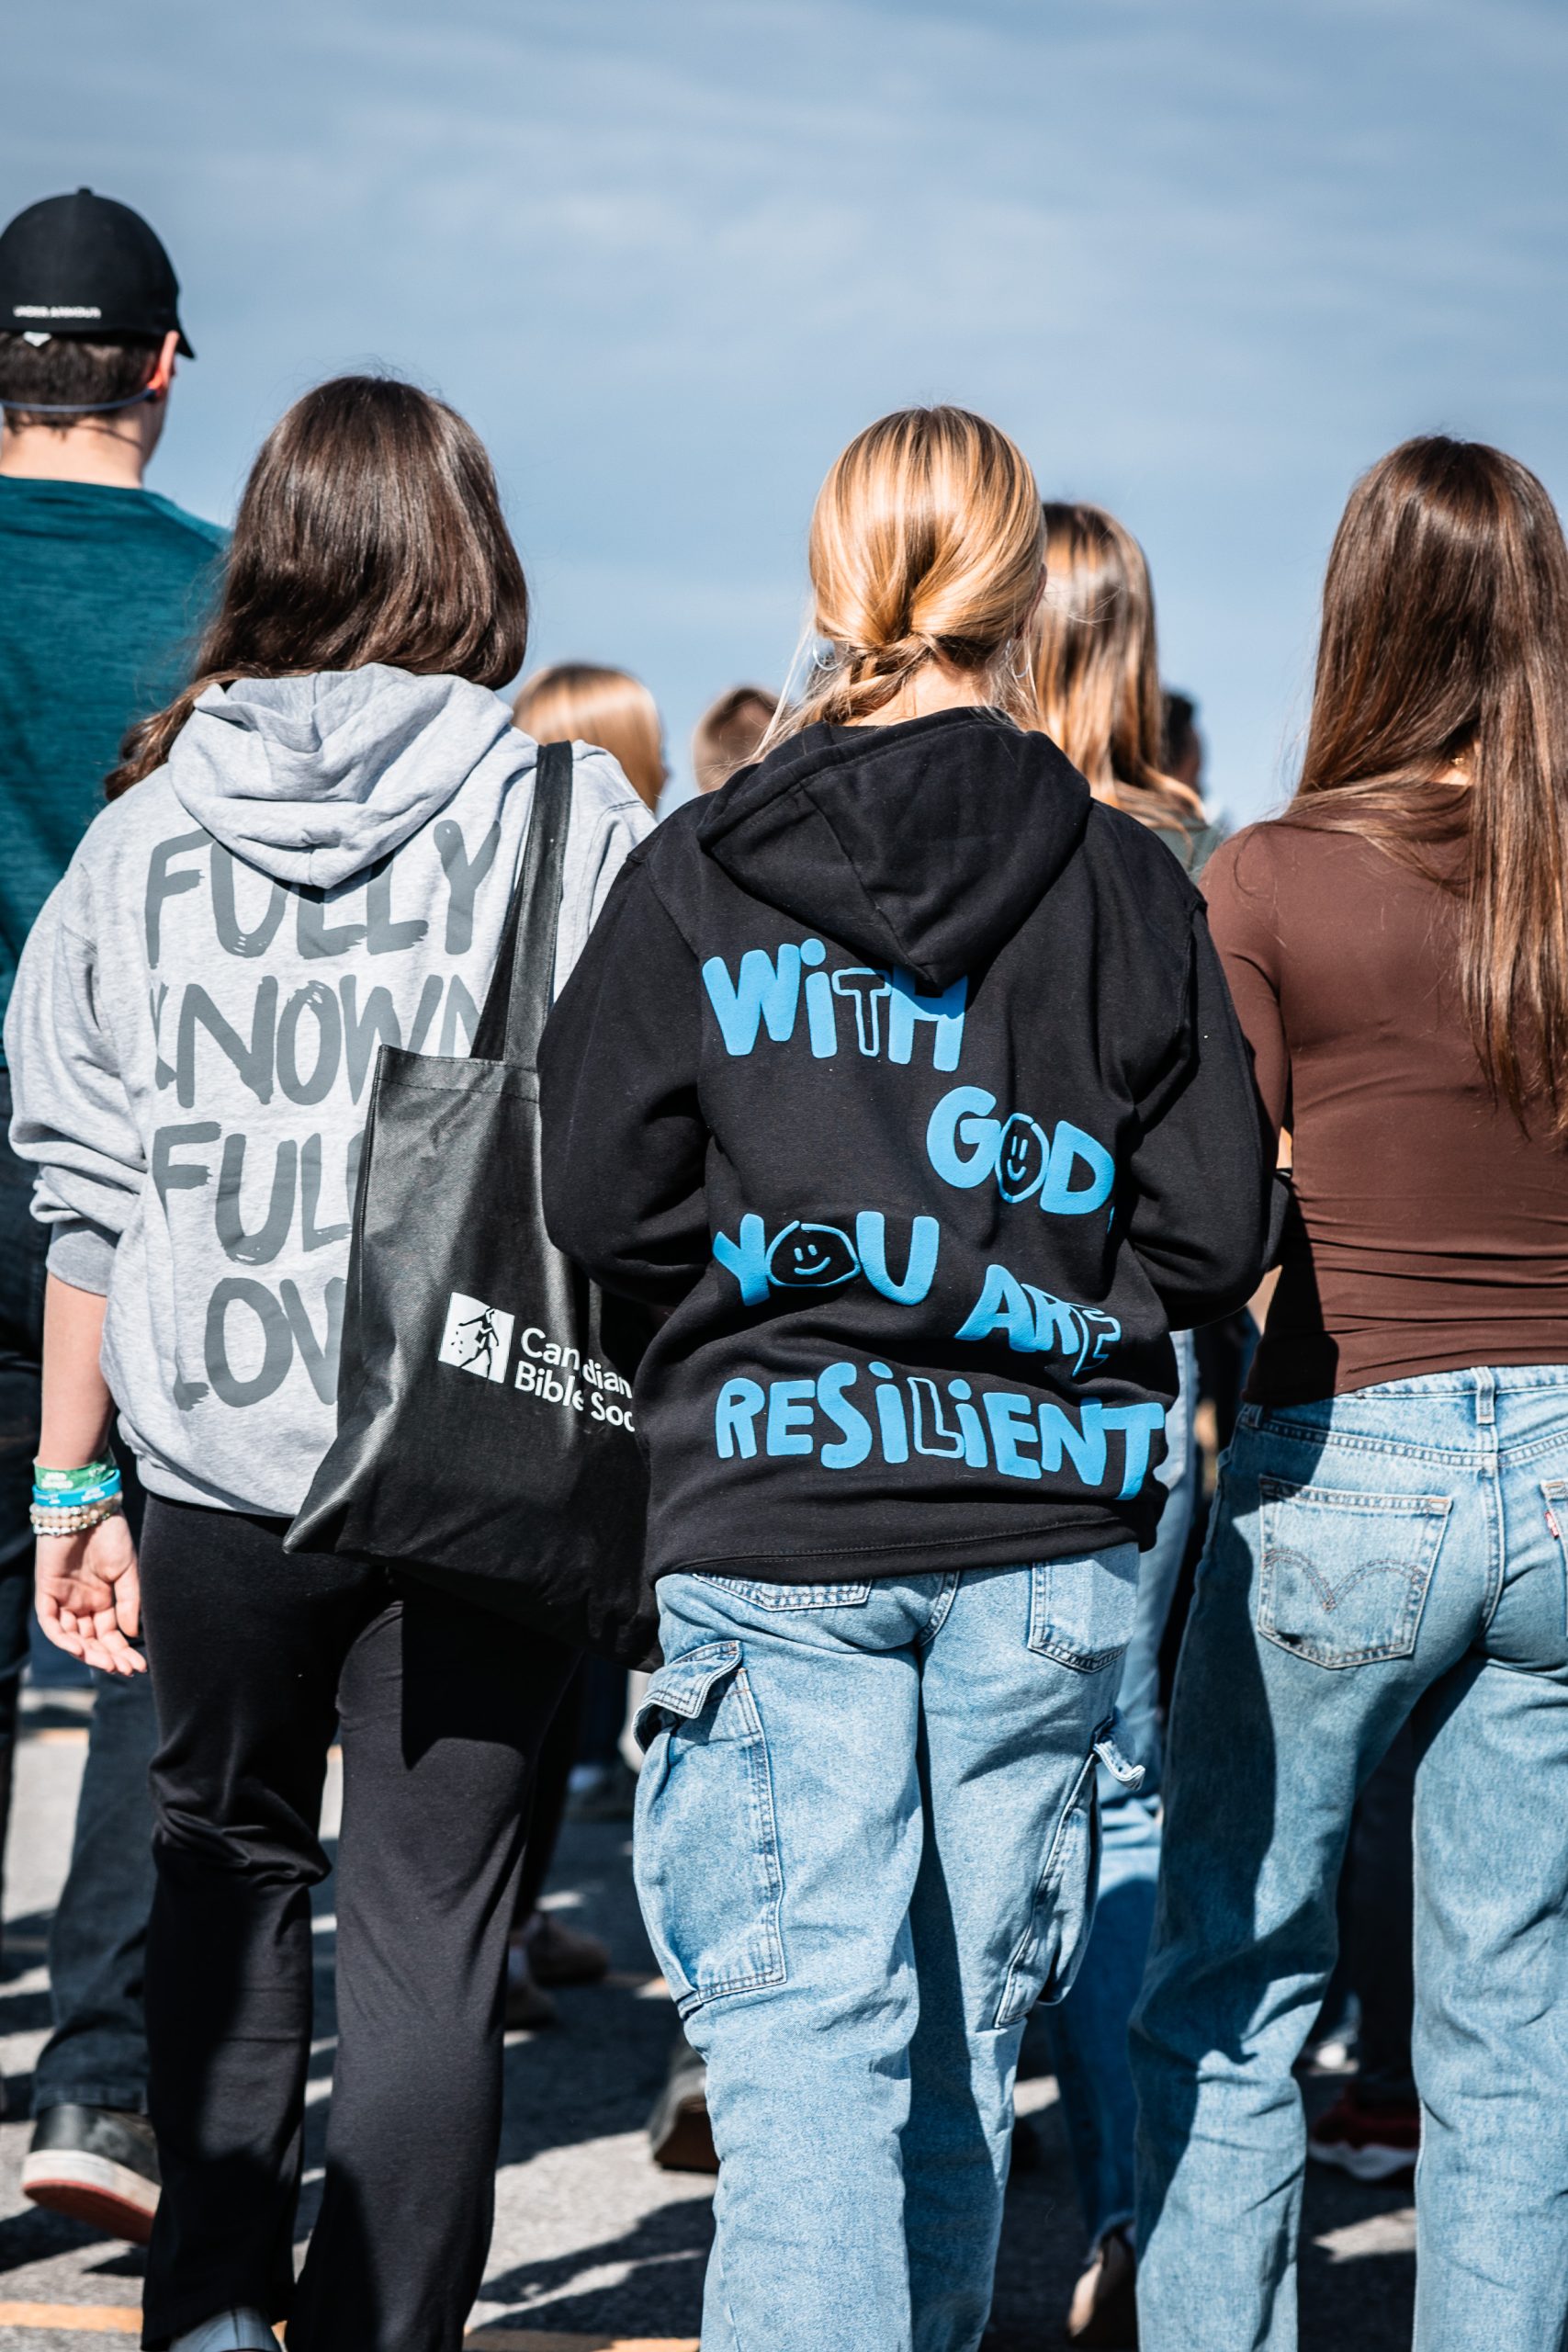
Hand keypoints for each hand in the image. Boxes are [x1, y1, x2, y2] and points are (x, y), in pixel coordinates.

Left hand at [35, 1513, 144, 1676]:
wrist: (89, 1509)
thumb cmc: (111, 1536)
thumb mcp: (129, 1571)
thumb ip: (129, 1602)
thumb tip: (131, 1634)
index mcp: (101, 1599)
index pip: (109, 1634)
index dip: (122, 1651)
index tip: (139, 1667)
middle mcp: (81, 1602)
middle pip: (91, 1640)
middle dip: (108, 1656)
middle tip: (125, 1669)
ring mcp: (63, 1598)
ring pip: (70, 1636)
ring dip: (87, 1653)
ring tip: (107, 1663)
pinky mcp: (46, 1591)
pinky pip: (51, 1622)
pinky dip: (62, 1638)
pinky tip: (79, 1649)